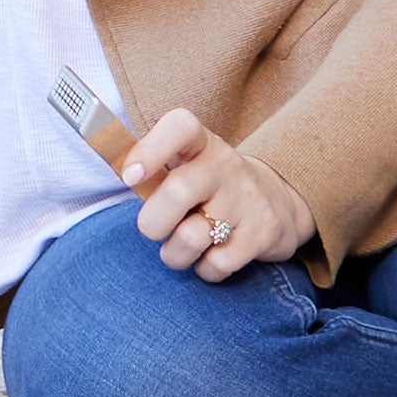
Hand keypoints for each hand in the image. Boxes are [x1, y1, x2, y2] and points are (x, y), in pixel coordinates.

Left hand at [117, 112, 315, 281]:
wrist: (280, 204)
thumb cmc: (211, 186)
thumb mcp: (187, 166)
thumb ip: (152, 170)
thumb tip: (116, 174)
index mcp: (201, 144)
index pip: (181, 125)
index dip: (150, 149)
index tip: (129, 176)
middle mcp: (226, 166)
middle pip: (177, 192)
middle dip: (152, 223)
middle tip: (153, 230)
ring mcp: (247, 199)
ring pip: (192, 237)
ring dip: (175, 255)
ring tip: (179, 250)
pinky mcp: (262, 234)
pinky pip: (217, 263)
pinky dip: (205, 270)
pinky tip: (210, 259)